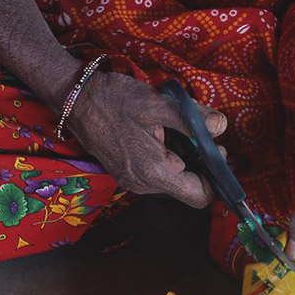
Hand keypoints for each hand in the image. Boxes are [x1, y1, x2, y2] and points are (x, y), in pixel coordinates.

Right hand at [67, 72, 226, 207]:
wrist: (74, 98)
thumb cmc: (113, 99)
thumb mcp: (156, 103)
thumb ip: (191, 118)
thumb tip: (221, 126)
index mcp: (154, 172)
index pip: (200, 196)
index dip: (215, 178)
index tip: (217, 152)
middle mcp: (143, 185)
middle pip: (188, 188)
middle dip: (199, 164)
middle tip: (201, 134)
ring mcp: (133, 182)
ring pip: (173, 181)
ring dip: (183, 160)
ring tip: (177, 131)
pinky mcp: (126, 174)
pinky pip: (157, 174)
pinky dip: (167, 158)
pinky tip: (161, 136)